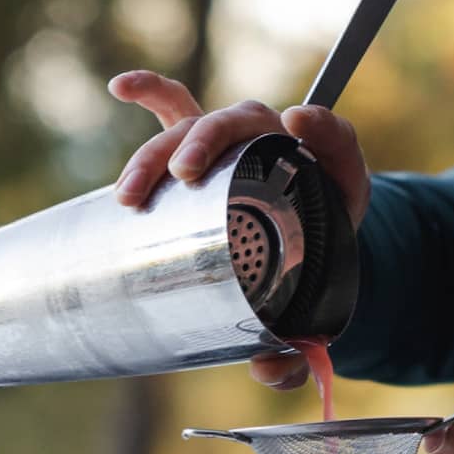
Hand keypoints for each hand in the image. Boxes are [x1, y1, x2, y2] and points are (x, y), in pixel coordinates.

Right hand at [107, 69, 372, 390]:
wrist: (299, 256)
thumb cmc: (308, 278)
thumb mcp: (318, 309)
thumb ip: (301, 347)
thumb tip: (267, 367)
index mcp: (325, 174)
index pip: (333, 138)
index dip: (321, 129)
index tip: (299, 124)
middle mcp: (280, 145)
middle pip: (248, 121)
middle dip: (210, 138)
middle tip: (184, 173)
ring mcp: (237, 143)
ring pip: (202, 123)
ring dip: (164, 147)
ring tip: (133, 191)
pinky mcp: (200, 151)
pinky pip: (175, 108)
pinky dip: (150, 91)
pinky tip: (120, 86)